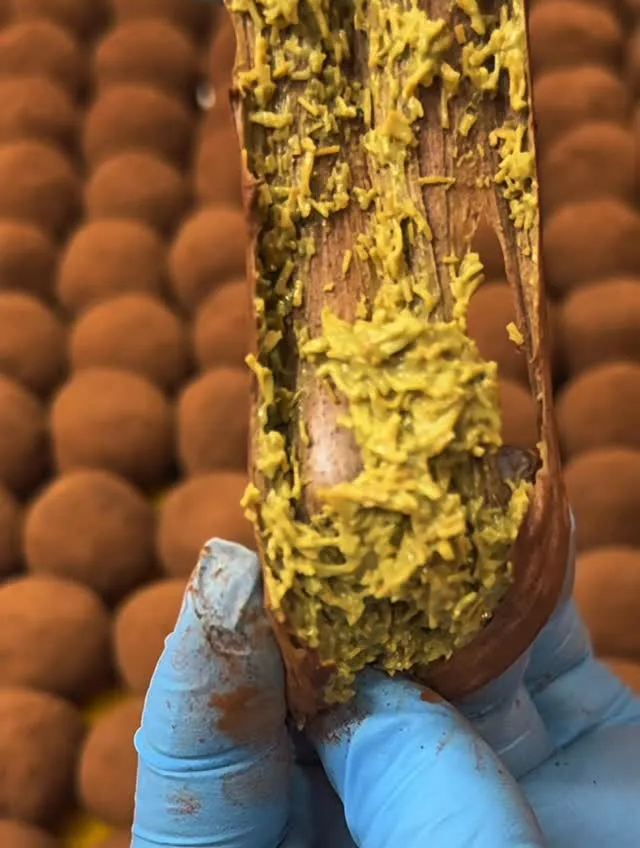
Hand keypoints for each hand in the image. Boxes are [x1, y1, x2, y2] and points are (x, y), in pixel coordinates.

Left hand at [131, 538, 639, 847]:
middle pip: (317, 701)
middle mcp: (376, 830)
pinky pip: (539, 652)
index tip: (235, 580)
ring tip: (412, 474)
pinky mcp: (575, 751)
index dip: (209, 685)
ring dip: (424, 564)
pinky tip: (509, 506)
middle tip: (320, 497)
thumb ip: (421, 821)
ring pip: (431, 657)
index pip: (212, 796)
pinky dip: (527, 577)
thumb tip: (368, 688)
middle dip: (320, 597)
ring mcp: (475, 783)